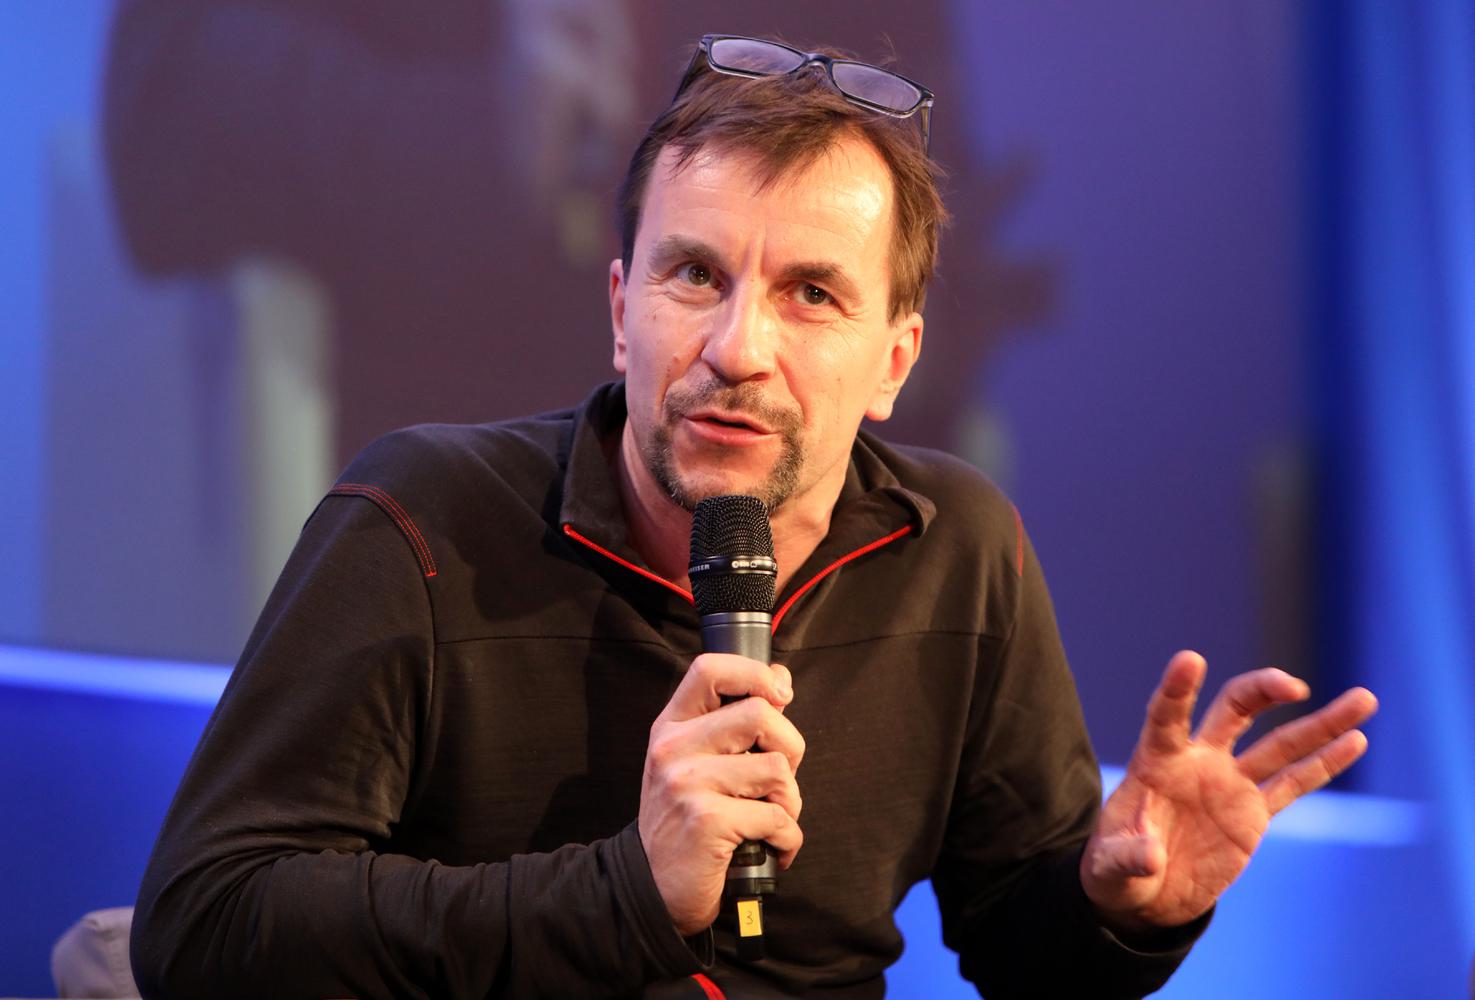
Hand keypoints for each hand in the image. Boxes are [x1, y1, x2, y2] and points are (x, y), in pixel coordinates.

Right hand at [638, 653, 804, 935]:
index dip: (755, 674)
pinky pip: (778, 817)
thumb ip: (730, 722)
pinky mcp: (707, 821)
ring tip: (772, 817)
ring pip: (776, 769)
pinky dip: (788, 839)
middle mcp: (674, 748)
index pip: (710, 669)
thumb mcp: (692, 762)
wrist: (649, 887)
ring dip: (791, 801)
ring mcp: (687, 783)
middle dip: (790, 747)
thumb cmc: (682, 822)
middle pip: (760, 714)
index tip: (779, 696)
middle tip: (779, 779)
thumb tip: (779, 679)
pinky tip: (772, 848)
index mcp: (672, 726)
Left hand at [1081, 650, 1376, 932]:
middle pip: (1234, 711)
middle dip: (1262, 692)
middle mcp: (1197, 761)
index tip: (1190, 658)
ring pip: (1280, 744)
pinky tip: (1356, 739)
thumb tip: (1150, 857)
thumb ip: (1128, 857)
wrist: (1144, 894)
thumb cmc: (1114, 871)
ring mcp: (1229, 783)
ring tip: (1364, 699)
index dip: (1178, 690)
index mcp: (1155, 762)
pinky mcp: (1253, 812)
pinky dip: (1325, 763)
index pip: (1166, 717)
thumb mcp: (1110, 868)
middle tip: (1293, 686)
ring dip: (1321, 723)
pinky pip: (1294, 782)